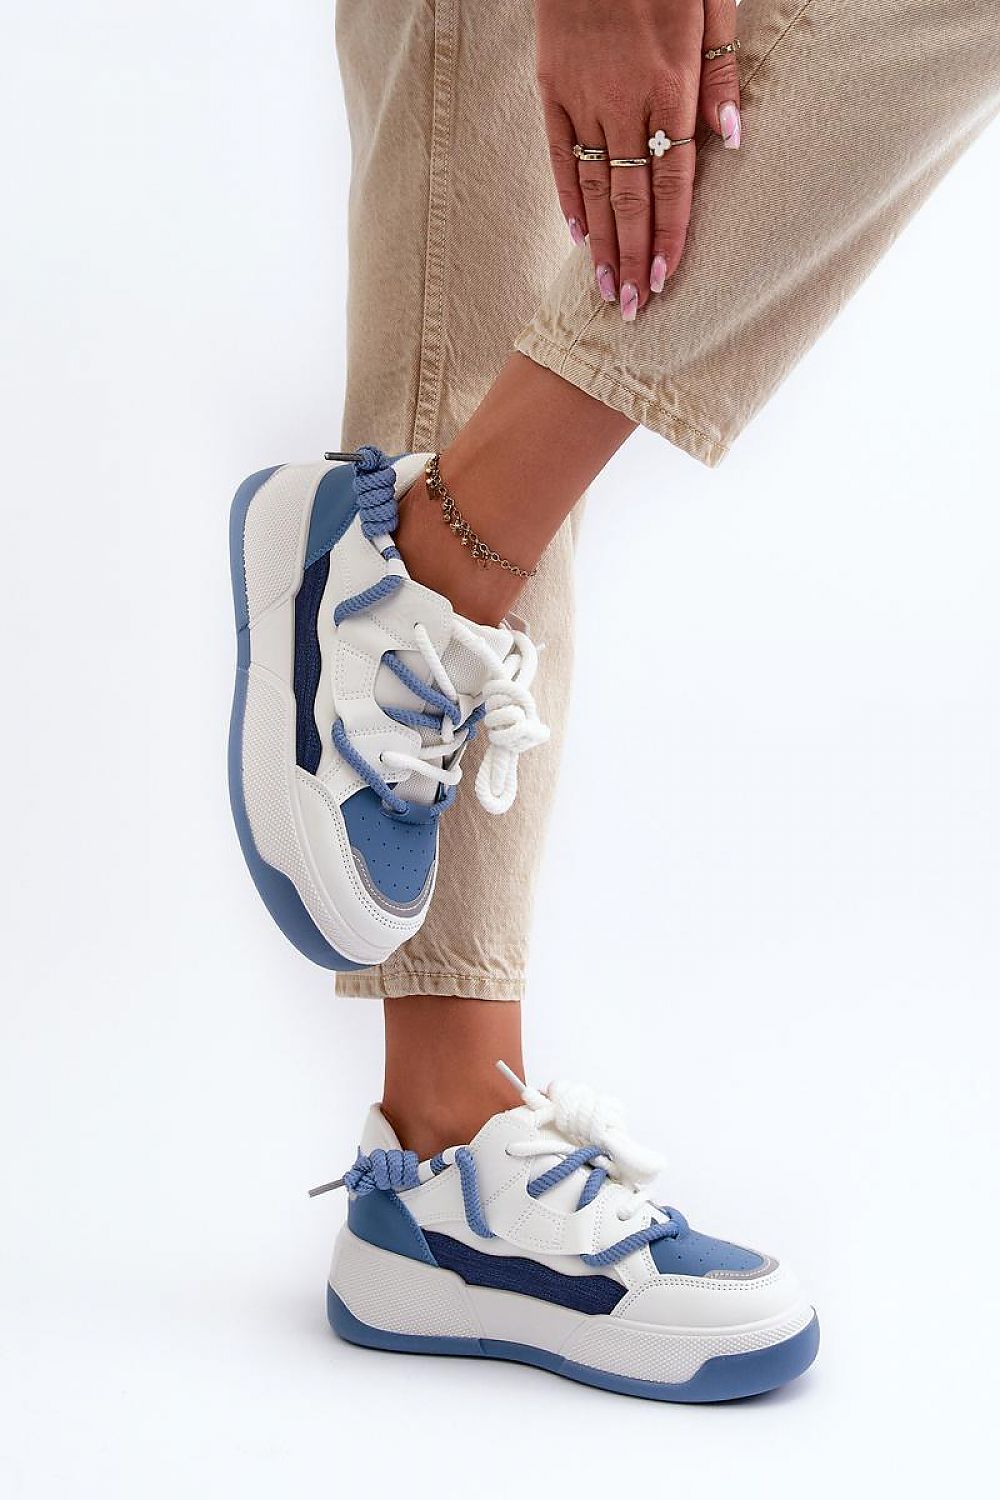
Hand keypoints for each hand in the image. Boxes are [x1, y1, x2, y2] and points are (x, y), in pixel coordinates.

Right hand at [534, 0, 741, 319]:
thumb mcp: (711, 1)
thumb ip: (721, 70)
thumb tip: (731, 138)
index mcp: (670, 83)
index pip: (672, 179)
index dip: (668, 233)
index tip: (664, 279)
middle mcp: (623, 100)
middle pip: (629, 197)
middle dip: (631, 257)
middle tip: (629, 309)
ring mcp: (582, 98)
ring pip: (594, 186)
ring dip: (599, 244)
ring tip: (603, 289)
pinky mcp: (551, 89)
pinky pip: (558, 155)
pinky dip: (568, 198)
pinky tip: (576, 236)